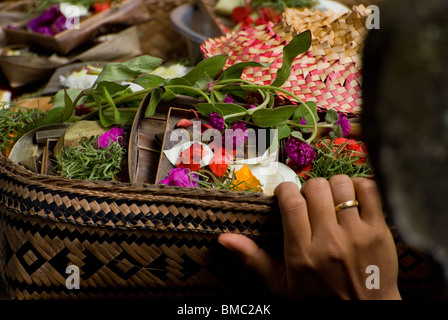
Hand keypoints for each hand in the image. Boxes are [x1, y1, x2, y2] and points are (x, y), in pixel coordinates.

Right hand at [218, 175, 400, 299]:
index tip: (287, 197)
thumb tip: (223, 238)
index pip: (290, 201)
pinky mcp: (380, 230)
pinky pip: (370, 189)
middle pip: (315, 187)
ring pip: (341, 184)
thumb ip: (253, 258)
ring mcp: (357, 234)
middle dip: (309, 189)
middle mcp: (329, 240)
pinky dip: (360, 187)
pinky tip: (353, 199)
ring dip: (333, 187)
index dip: (286, 191)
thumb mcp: (281, 284)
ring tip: (331, 201)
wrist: (365, 313)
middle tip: (310, 203)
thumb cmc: (319, 298)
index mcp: (302, 252)